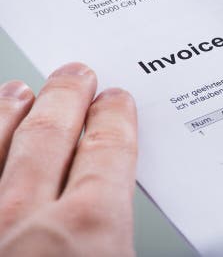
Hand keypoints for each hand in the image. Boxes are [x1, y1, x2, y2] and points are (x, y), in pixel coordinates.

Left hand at [0, 63, 136, 256]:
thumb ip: (119, 232)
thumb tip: (125, 207)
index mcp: (88, 230)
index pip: (106, 152)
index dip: (113, 118)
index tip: (115, 101)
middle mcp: (27, 218)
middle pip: (48, 138)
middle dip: (65, 99)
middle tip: (74, 76)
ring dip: (8, 115)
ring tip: (19, 92)